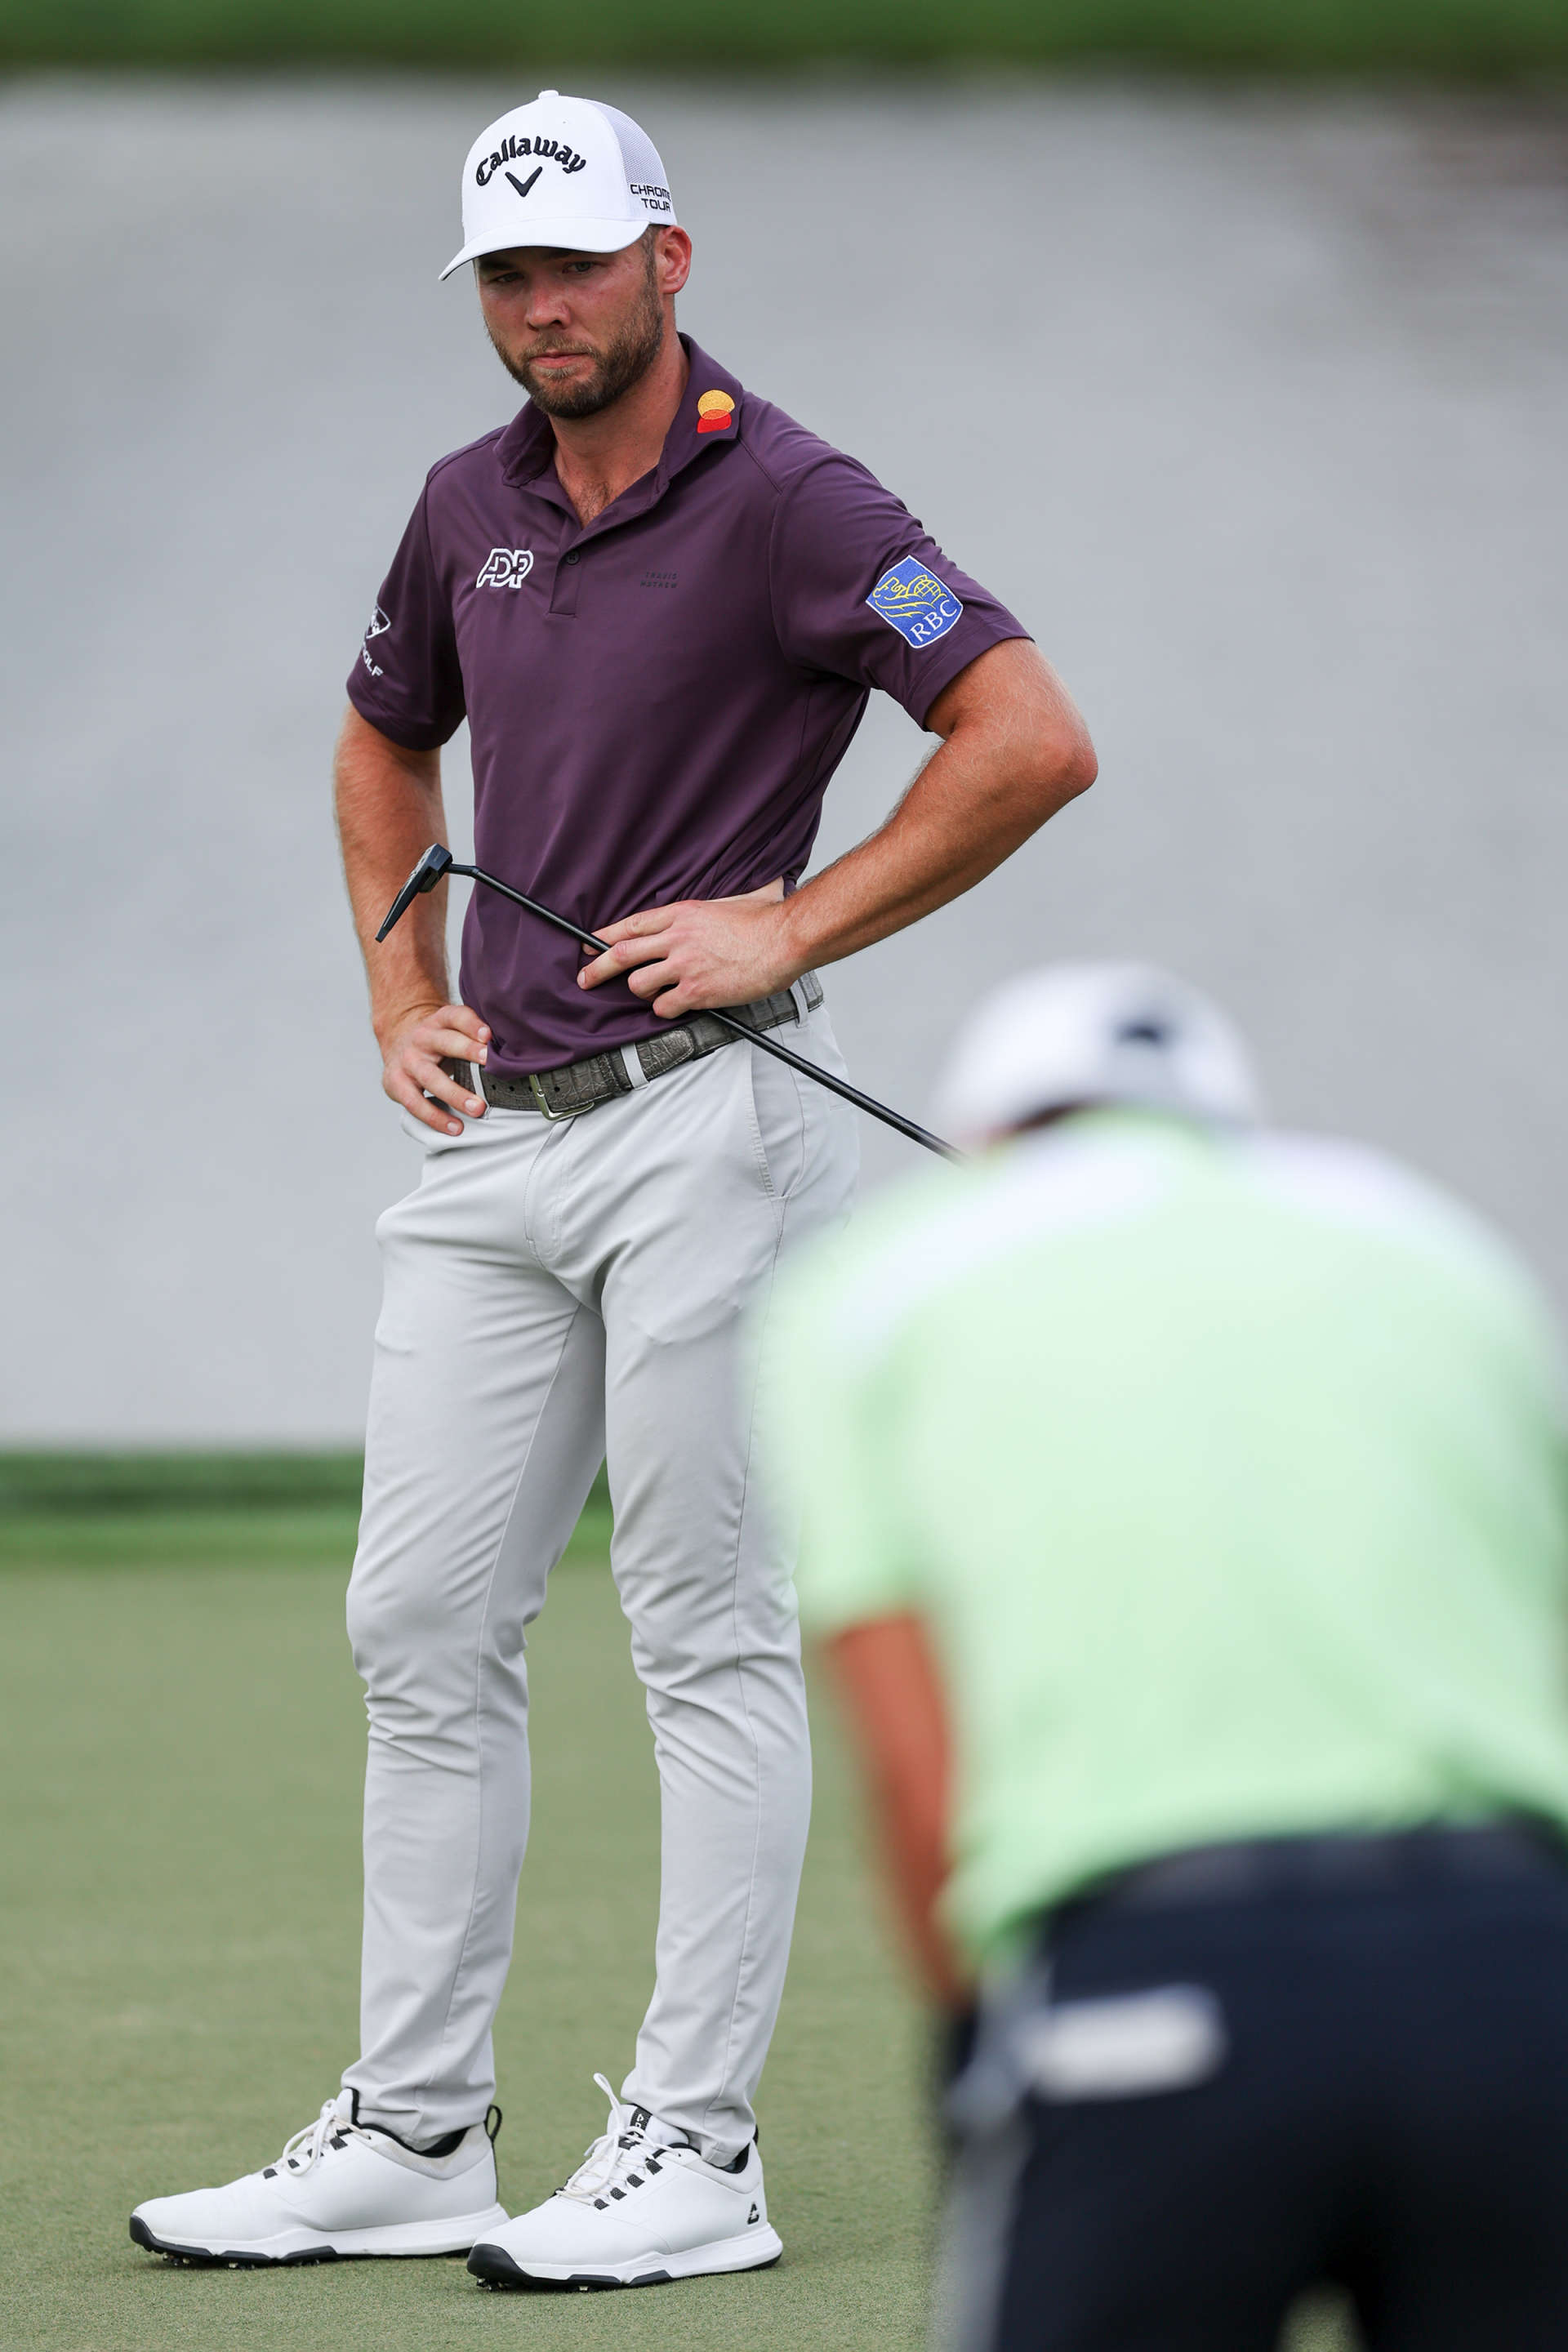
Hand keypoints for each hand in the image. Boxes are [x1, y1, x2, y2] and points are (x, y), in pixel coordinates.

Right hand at [380, 1001, 490, 1134]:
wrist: (398, 1042)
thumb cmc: (437, 1041)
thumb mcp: (454, 1030)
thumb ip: (477, 1037)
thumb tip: (513, 1053)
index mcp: (439, 1021)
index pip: (455, 1016)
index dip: (471, 1024)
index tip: (488, 1035)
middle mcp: (422, 1038)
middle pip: (444, 1042)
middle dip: (467, 1052)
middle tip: (489, 1064)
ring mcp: (408, 1061)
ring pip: (430, 1077)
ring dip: (455, 1094)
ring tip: (477, 1108)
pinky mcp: (396, 1083)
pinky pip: (416, 1103)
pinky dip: (436, 1117)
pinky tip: (455, 1126)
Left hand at [577, 881, 796, 1017]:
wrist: (783, 940)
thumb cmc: (762, 922)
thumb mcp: (725, 903)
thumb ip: (702, 912)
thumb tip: (697, 918)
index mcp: (681, 913)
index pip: (631, 925)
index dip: (604, 936)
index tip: (589, 945)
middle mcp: (676, 938)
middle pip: (621, 954)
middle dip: (597, 969)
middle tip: (586, 979)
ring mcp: (684, 965)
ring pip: (639, 984)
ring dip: (641, 991)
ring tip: (656, 991)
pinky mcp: (696, 991)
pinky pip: (664, 1006)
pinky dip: (666, 1008)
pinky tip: (679, 1004)